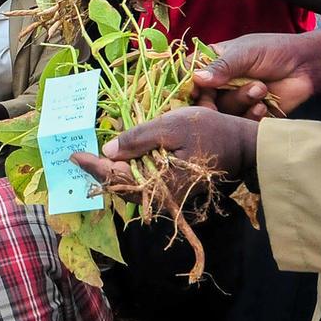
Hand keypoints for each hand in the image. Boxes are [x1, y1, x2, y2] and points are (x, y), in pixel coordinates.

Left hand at [72, 106, 258, 188]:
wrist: (246, 147)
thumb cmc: (211, 132)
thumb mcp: (173, 126)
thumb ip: (138, 138)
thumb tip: (107, 151)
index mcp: (158, 183)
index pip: (115, 175)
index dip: (92, 165)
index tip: (73, 156)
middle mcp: (161, 195)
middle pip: (121, 185)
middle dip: (100, 172)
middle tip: (81, 158)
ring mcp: (170, 194)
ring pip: (133, 186)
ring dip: (115, 172)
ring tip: (97, 159)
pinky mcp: (177, 188)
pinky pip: (147, 183)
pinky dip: (132, 172)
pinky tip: (125, 160)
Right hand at [194, 31, 320, 119]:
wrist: (306, 66)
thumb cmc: (274, 51)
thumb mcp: (245, 53)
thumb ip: (221, 66)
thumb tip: (196, 79)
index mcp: (214, 63)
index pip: (189, 75)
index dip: (187, 86)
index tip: (192, 92)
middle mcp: (220, 84)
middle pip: (201, 99)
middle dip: (209, 102)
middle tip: (214, 103)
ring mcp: (234, 101)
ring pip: (222, 112)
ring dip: (239, 101)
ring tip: (260, 89)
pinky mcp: (248, 116)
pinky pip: (239, 124)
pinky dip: (250, 116)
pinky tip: (263, 106)